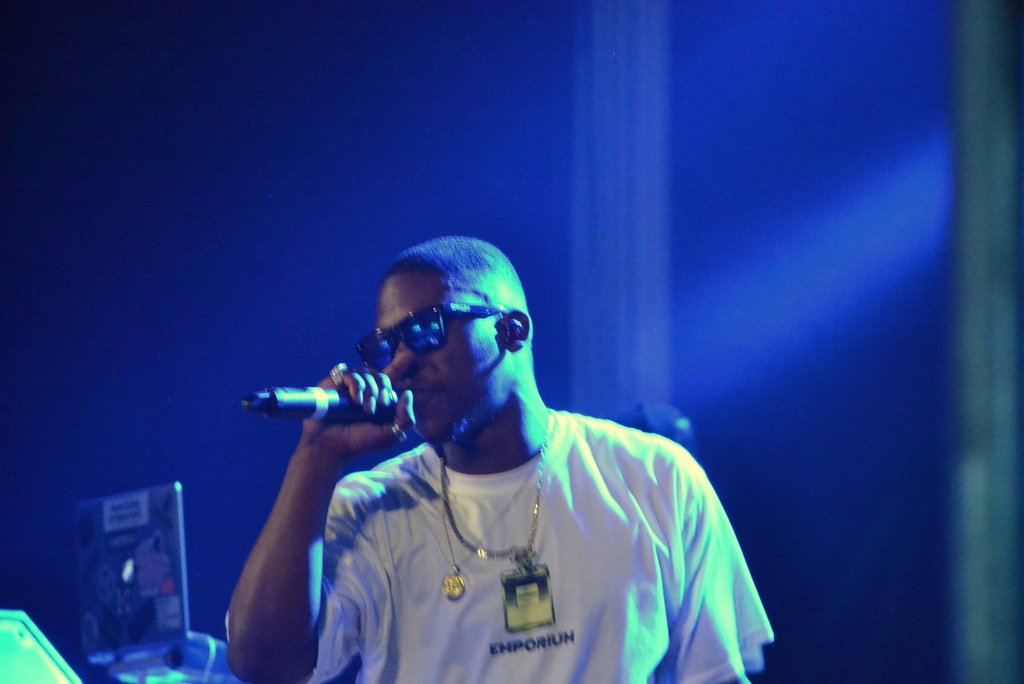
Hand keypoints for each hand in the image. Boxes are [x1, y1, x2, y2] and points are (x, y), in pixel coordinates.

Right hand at [294, 363, 414, 472]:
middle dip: (381, 389)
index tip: (386, 400)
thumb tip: (408, 393)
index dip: (391, 384)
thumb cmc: (360, 442)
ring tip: (365, 407)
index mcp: (378, 401)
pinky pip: (349, 374)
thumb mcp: (390, 435)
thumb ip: (406, 418)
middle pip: (380, 376)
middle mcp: (365, 391)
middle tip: (377, 405)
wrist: (331, 446)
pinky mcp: (336, 383)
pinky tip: (356, 399)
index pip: (389, 383)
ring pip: (365, 373)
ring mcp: (350, 386)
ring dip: (369, 388)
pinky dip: (356, 384)